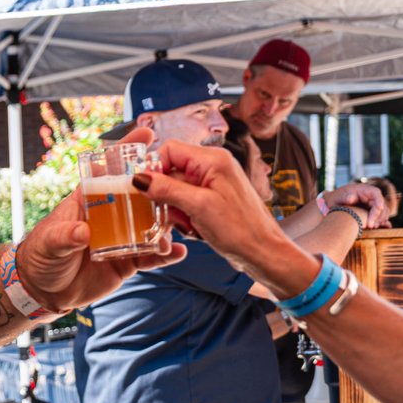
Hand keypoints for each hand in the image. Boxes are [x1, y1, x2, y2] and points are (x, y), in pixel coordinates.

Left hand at [13, 126, 184, 310]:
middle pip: (138, 195)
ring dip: (165, 223)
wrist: (43, 290)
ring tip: (176, 226)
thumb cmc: (40, 256)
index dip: (126, 152)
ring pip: (149, 225)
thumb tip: (82, 232)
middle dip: (159, 186)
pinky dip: (164, 254)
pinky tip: (178, 252)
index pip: (108, 171)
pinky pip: (150, 256)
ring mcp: (120, 237)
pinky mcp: (126, 261)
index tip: (147, 134)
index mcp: (88, 201)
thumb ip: (64, 237)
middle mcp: (108, 215)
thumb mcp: (49, 243)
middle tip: (177, 183)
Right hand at [139, 140, 315, 293]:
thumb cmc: (241, 229)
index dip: (154, 169)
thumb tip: (139, 178)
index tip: (148, 191)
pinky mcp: (212, 199)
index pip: (169, 150)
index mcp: (212, 159)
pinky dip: (185, 216)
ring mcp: (213, 183)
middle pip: (170, 171)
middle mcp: (213, 166)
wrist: (263, 252)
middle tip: (173, 214)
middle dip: (166, 195)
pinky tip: (196, 228)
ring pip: (176, 189)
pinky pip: (186, 202)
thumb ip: (167, 189)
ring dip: (176, 209)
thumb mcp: (198, 207)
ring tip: (190, 224)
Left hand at [326, 181, 389, 228]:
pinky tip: (373, 228)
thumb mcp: (338, 196)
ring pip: (384, 213)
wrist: (336, 203)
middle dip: (378, 218)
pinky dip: (379, 223)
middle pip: (383, 207)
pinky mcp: (374, 212)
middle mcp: (373, 197)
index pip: (378, 197)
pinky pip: (381, 218)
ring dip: (379, 221)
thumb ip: (344, 197)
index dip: (377, 209)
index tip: (370, 222)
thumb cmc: (338, 198)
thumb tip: (351, 198)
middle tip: (370, 227)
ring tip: (370, 228)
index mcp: (367, 190)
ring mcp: (374, 204)